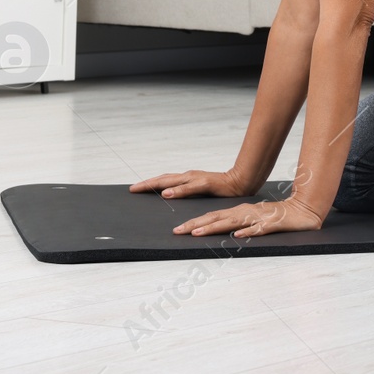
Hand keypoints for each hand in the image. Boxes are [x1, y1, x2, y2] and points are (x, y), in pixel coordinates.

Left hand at [129, 168, 254, 198]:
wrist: (241, 182)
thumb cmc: (220, 188)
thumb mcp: (200, 191)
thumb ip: (186, 192)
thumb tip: (169, 197)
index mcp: (187, 178)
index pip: (164, 180)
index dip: (149, 183)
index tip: (134, 188)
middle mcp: (189, 176)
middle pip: (164, 179)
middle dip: (147, 184)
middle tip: (132, 189)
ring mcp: (197, 178)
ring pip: (173, 181)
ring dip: (157, 185)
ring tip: (144, 188)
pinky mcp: (205, 183)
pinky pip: (188, 188)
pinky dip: (177, 191)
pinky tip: (167, 193)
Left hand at [172, 196, 323, 237]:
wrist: (303, 211)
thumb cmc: (278, 217)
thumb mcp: (254, 221)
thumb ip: (240, 225)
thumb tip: (225, 233)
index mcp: (241, 212)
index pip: (213, 217)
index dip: (195, 223)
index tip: (178, 230)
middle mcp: (246, 213)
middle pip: (217, 218)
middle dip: (196, 225)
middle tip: (177, 231)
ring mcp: (258, 218)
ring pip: (233, 222)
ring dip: (215, 227)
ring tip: (197, 233)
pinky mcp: (272, 224)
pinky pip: (259, 229)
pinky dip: (248, 232)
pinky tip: (239, 236)